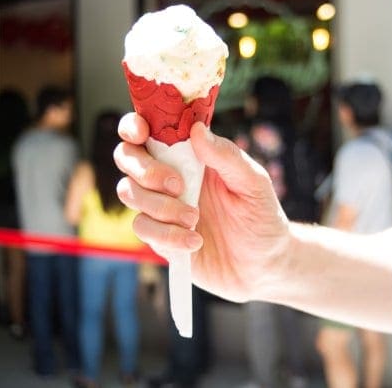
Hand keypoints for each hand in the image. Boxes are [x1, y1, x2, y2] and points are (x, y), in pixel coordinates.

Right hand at [114, 113, 289, 302]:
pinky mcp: (160, 237)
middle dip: (145, 169)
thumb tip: (197, 130)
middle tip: (177, 184)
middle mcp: (169, 176)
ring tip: (195, 218)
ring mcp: (161, 207)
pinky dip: (167, 235)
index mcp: (190, 154)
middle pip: (127, 157)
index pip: (149, 130)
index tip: (140, 133)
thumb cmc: (262, 216)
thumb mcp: (254, 182)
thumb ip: (227, 156)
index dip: (134, 126)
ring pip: (130, 193)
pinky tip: (195, 241)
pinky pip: (143, 228)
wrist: (264, 265)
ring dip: (160, 206)